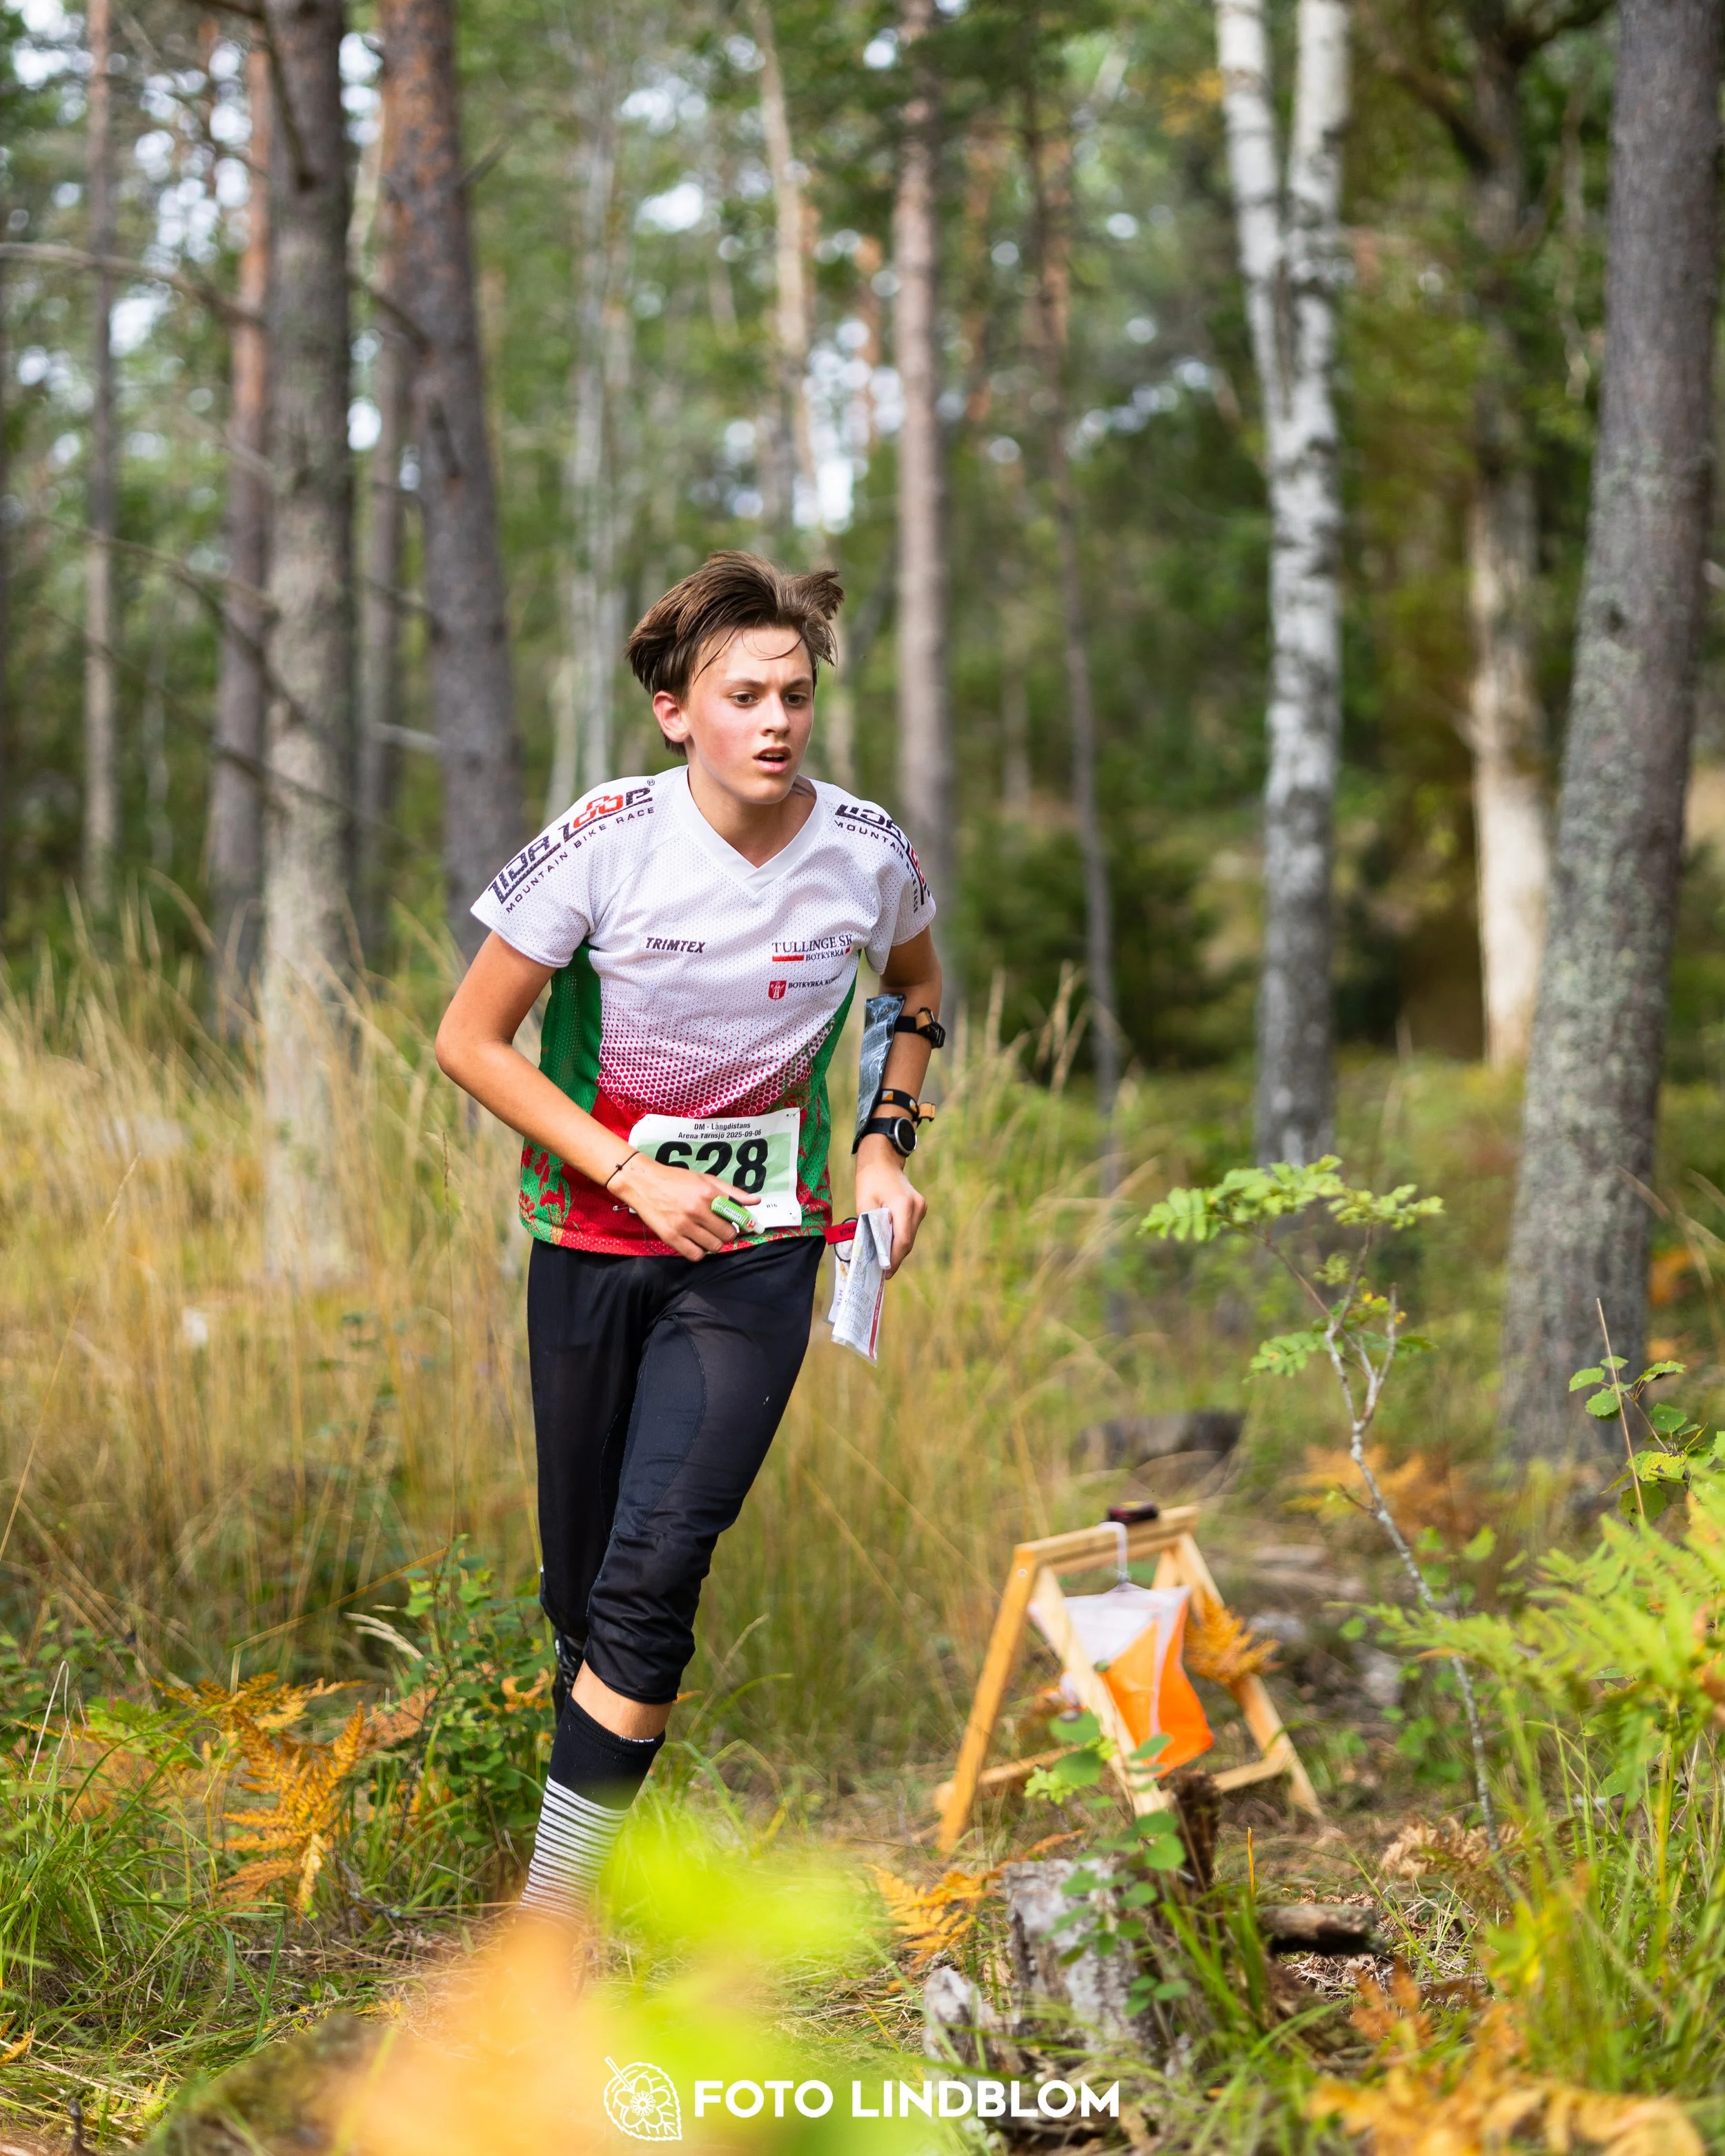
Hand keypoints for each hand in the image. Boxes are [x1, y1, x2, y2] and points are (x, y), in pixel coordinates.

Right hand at [610, 1153, 755, 1258]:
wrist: (643, 1183)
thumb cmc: (676, 1180)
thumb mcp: (705, 1179)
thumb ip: (731, 1192)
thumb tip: (756, 1201)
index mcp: (708, 1193)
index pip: (737, 1217)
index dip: (742, 1223)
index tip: (741, 1225)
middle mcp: (697, 1210)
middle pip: (727, 1235)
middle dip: (727, 1234)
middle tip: (719, 1228)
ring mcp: (683, 1225)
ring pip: (713, 1247)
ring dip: (714, 1243)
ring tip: (706, 1234)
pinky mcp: (671, 1237)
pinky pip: (695, 1255)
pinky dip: (699, 1252)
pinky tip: (696, 1242)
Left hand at [853, 1136, 926, 1277]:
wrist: (882, 1160)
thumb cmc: (870, 1180)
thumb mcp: (864, 1205)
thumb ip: (869, 1228)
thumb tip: (870, 1252)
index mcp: (903, 1205)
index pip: (902, 1240)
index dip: (894, 1259)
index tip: (885, 1273)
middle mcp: (917, 1207)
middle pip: (907, 1241)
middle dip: (894, 1258)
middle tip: (881, 1272)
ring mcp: (921, 1208)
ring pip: (910, 1237)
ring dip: (897, 1249)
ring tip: (883, 1261)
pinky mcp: (920, 1208)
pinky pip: (910, 1229)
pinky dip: (900, 1239)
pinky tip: (888, 1245)